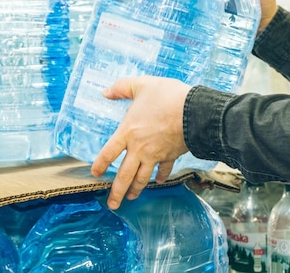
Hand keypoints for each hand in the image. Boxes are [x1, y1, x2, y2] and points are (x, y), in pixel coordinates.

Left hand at [90, 75, 191, 209]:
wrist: (194, 111)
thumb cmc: (167, 97)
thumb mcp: (142, 85)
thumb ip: (122, 87)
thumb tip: (105, 91)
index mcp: (128, 132)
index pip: (108, 153)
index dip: (100, 165)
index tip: (95, 174)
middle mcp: (139, 148)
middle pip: (124, 175)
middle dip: (116, 192)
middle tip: (112, 205)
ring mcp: (156, 154)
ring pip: (143, 177)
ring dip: (136, 189)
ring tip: (131, 198)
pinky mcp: (171, 155)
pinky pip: (164, 170)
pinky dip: (162, 176)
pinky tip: (159, 180)